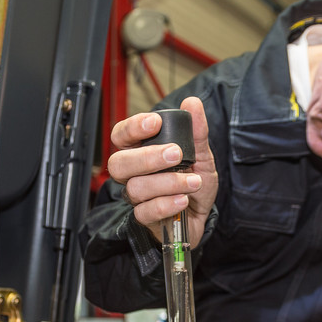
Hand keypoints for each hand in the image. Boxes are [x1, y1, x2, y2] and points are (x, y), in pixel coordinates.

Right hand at [107, 97, 217, 243]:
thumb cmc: (194, 183)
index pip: (120, 135)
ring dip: (169, 182)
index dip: (132, 128)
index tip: (155, 123)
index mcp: (140, 152)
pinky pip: (145, 212)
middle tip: (176, 154)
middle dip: (147, 157)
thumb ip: (196, 132)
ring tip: (194, 181)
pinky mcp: (144, 218)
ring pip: (135, 188)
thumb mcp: (201, 155)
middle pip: (118, 163)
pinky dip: (167, 204)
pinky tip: (184, 199)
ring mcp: (136, 197)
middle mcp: (132, 174)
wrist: (203, 216)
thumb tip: (192, 103)